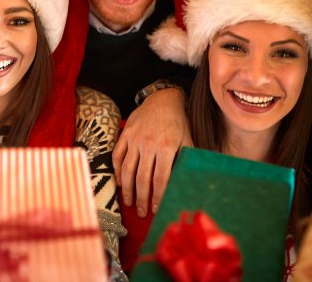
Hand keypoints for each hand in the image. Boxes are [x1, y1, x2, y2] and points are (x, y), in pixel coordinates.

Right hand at [112, 87, 188, 217]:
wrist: (163, 98)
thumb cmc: (178, 121)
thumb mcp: (188, 138)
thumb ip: (188, 158)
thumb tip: (194, 178)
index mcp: (166, 147)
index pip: (161, 179)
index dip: (159, 196)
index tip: (157, 209)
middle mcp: (148, 145)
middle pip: (143, 178)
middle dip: (142, 198)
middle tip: (142, 213)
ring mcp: (134, 139)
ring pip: (128, 170)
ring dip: (127, 189)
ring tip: (129, 203)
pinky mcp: (125, 135)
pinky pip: (118, 156)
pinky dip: (118, 171)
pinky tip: (120, 183)